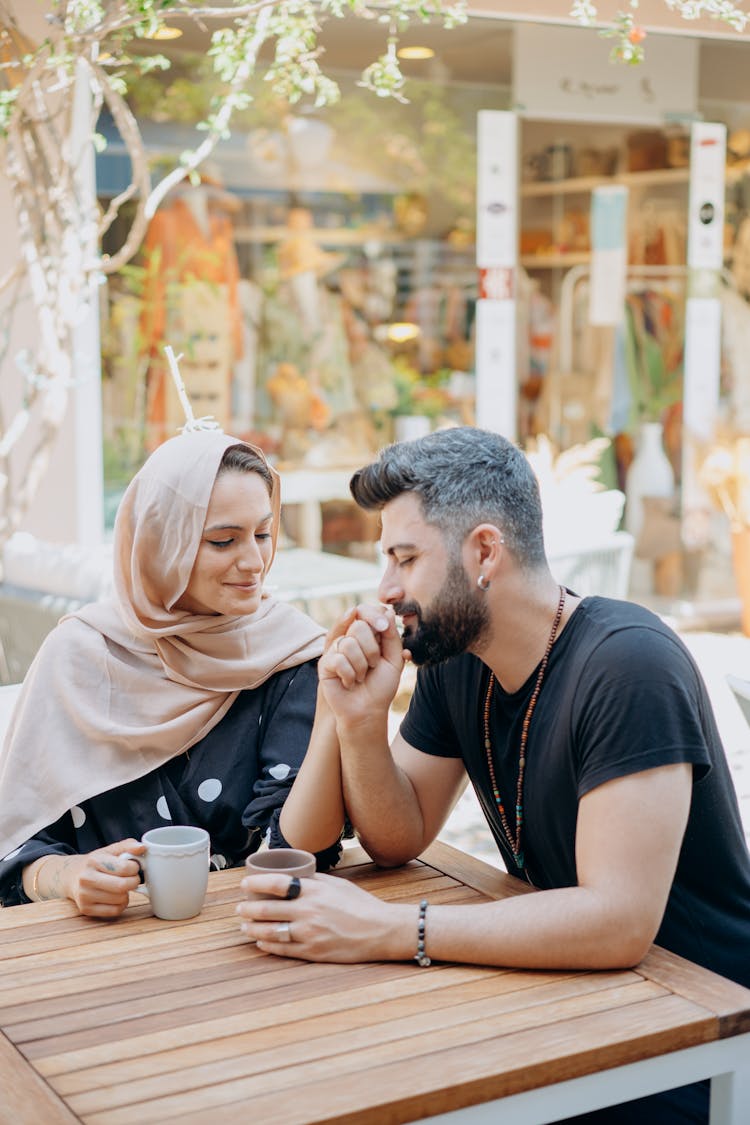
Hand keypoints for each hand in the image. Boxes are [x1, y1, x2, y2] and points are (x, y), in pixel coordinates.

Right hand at [63, 839, 144, 917]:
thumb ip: (128, 846)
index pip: (125, 868)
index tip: (133, 867)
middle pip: (122, 886)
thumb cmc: (97, 863)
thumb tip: (142, 847)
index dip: (135, 868)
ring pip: (120, 900)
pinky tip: (116, 897)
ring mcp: (84, 896)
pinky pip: (115, 911)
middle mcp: (86, 878)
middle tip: (132, 878)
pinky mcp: (86, 909)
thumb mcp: (110, 850)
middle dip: (134, 882)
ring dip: (127, 894)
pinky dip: (121, 904)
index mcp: (94, 861)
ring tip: (122, 887)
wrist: (72, 876)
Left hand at [236, 870, 413, 963]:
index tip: (245, 883)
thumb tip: (293, 875)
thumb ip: (314, 880)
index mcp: (314, 891)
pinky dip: (267, 945)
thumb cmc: (360, 905)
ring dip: (253, 929)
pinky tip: (260, 942)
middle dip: (248, 908)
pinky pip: (282, 949)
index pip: (277, 883)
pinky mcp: (312, 952)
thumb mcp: (337, 884)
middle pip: (268, 909)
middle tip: (240, 907)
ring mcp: (309, 934)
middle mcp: (308, 912)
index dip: (256, 882)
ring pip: (270, 932)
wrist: (380, 931)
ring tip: (244, 926)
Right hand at [319, 604, 405, 725]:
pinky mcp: (325, 664)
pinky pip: (339, 659)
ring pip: (349, 643)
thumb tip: (387, 611)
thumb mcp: (394, 659)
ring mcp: (335, 650)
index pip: (365, 612)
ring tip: (360, 676)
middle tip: (373, 665)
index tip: (384, 627)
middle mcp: (349, 638)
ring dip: (361, 666)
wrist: (368, 711)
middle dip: (372, 649)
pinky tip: (349, 682)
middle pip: (359, 626)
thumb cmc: (381, 686)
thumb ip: (392, 635)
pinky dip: (350, 674)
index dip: (374, 616)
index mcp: (366, 634)